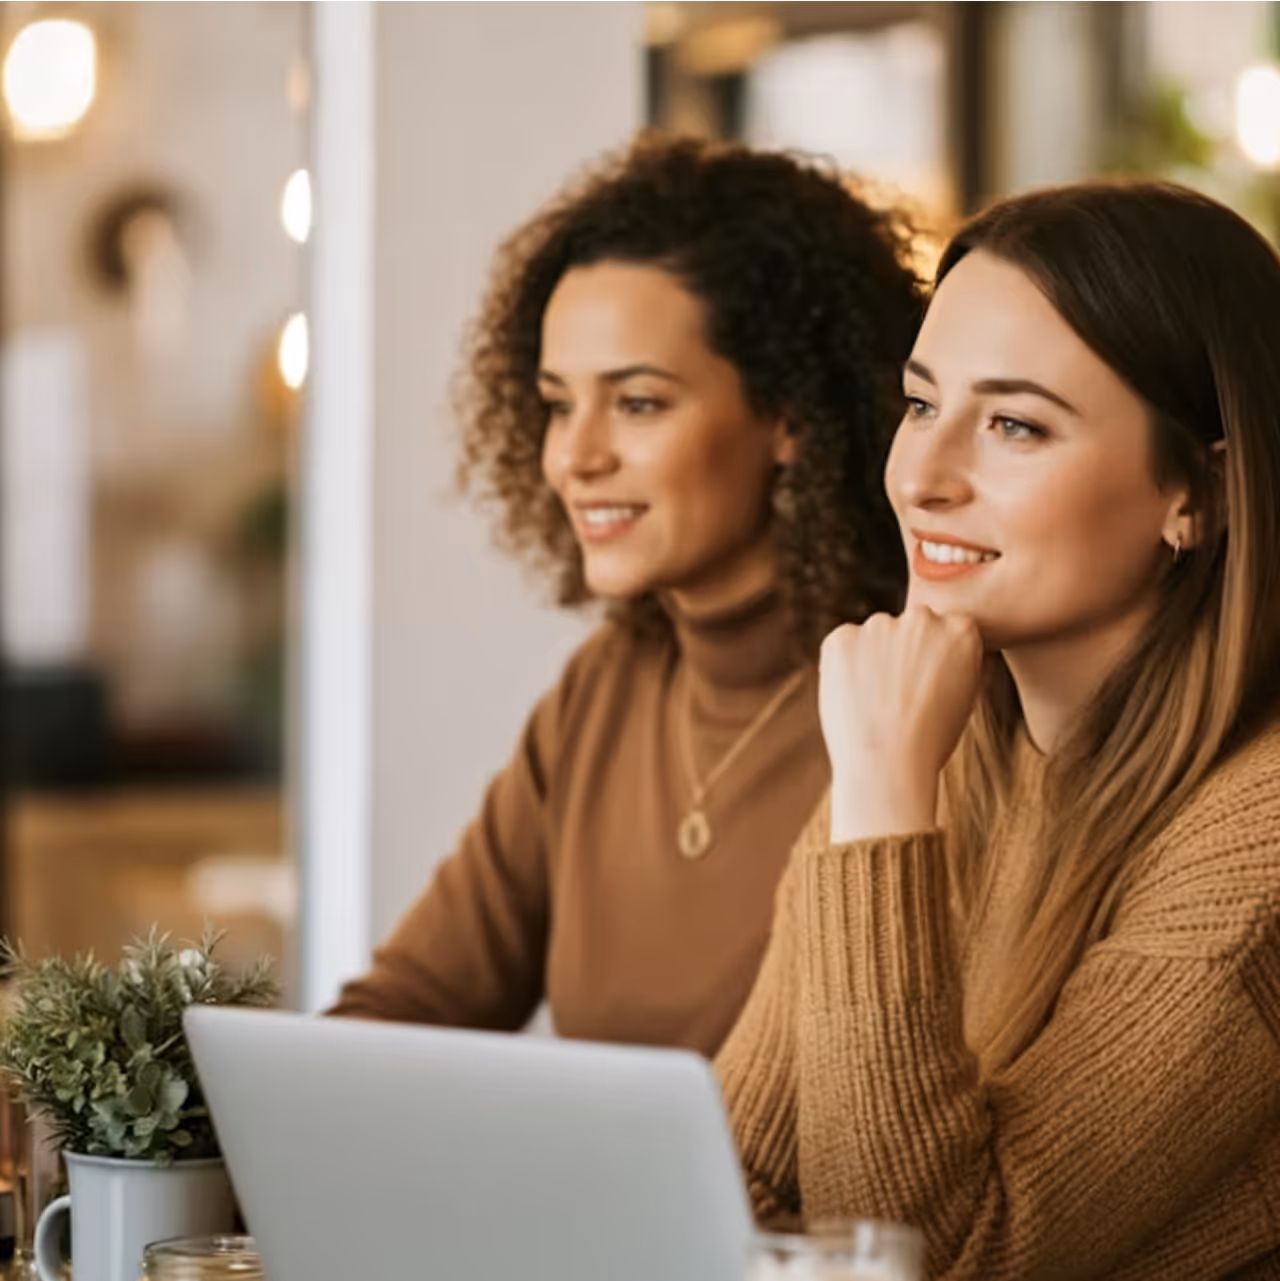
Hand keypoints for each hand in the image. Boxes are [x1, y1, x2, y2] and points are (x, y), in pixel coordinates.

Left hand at [819, 604, 982, 841]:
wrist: (888, 765)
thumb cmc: (930, 741)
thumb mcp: (964, 697)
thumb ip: (956, 662)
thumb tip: (944, 648)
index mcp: (961, 629)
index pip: (944, 633)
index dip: (934, 665)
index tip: (928, 690)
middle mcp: (922, 618)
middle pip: (909, 629)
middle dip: (903, 654)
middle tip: (897, 697)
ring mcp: (879, 624)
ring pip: (874, 637)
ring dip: (872, 659)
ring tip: (874, 704)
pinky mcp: (841, 638)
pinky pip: (842, 647)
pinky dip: (842, 667)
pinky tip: (852, 698)